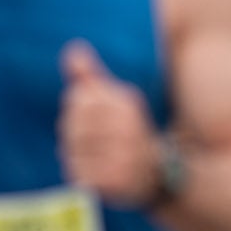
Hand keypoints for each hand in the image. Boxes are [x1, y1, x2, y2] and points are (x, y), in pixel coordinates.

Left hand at [58, 41, 160, 206]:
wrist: (159, 174)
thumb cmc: (129, 132)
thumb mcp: (116, 101)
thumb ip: (91, 78)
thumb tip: (72, 49)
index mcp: (126, 105)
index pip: (77, 99)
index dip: (76, 109)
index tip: (92, 119)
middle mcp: (127, 130)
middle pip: (71, 126)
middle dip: (73, 135)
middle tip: (90, 143)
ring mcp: (122, 157)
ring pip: (71, 152)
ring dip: (75, 157)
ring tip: (94, 158)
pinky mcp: (115, 182)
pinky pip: (78, 176)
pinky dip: (80, 176)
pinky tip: (95, 174)